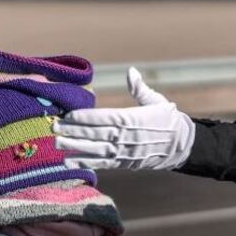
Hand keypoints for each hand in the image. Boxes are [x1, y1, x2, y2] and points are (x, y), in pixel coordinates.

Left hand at [53, 67, 195, 170]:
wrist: (182, 146)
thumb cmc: (168, 119)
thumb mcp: (157, 101)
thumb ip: (140, 88)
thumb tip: (130, 72)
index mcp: (134, 119)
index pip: (105, 118)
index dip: (86, 117)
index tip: (69, 115)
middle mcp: (127, 137)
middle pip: (96, 134)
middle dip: (74, 131)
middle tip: (54, 127)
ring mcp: (125, 152)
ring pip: (96, 150)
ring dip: (75, 147)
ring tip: (56, 144)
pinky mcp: (124, 162)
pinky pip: (102, 163)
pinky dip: (85, 163)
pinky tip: (68, 162)